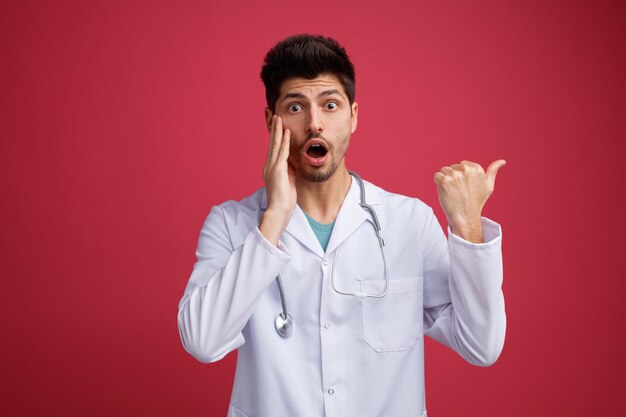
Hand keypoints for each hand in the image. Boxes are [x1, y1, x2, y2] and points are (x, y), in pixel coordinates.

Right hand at [259, 115, 296, 244]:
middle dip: (274, 128)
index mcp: (271, 168)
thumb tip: (293, 163)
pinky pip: (282, 152)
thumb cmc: (284, 199)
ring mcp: (272, 167)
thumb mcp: (288, 181)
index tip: (276, 124)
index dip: (275, 135)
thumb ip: (289, 170)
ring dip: (278, 130)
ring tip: (278, 117)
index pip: (273, 148)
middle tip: (274, 114)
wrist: (279, 211)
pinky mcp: (277, 170)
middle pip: (272, 143)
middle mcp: (269, 165)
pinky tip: (287, 132)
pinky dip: (285, 141)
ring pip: (275, 144)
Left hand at [433, 159, 505, 242]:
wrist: (465, 217)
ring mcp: (455, 175)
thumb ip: (493, 171)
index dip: (461, 176)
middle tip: (459, 191)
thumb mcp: (488, 186)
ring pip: (444, 171)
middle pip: (452, 167)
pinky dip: (438, 184)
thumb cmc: (476, 202)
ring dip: (445, 180)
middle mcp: (466, 170)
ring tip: (453, 192)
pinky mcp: (444, 180)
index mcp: (477, 168)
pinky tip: (446, 192)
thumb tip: (502, 161)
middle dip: (453, 177)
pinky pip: (436, 176)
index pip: (462, 165)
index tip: (465, 187)